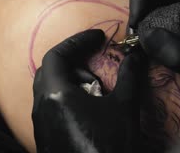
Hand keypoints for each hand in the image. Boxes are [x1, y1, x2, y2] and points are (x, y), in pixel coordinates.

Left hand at [32, 29, 144, 152]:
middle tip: (97, 57)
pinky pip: (53, 106)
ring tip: (98, 84)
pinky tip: (92, 106)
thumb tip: (137, 55)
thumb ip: (130, 76)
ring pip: (50, 89)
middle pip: (51, 70)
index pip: (57, 54)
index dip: (78, 41)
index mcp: (55, 95)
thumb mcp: (124, 107)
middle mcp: (42, 107)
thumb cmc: (109, 146)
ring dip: (73, 79)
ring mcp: (42, 125)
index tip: (98, 37)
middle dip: (75, 59)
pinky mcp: (47, 138)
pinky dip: (70, 96)